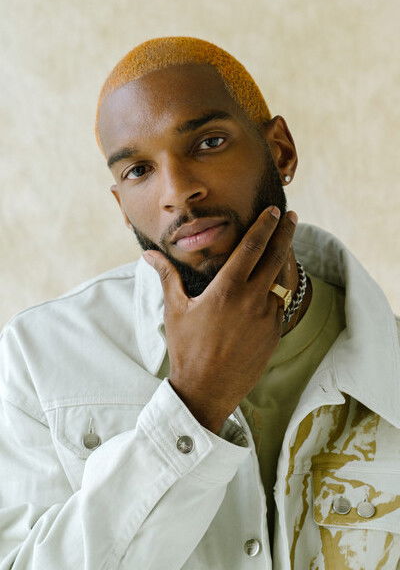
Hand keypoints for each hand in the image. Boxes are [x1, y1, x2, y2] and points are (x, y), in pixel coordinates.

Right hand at [143, 206, 297, 433]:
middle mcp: (253, 299)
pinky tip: (271, 288)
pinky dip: (277, 292)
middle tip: (292, 218)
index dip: (265, 225)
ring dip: (284, 262)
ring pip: (281, 282)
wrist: (207, 390)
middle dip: (286, 234)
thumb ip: (167, 277)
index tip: (275, 211)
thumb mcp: (175, 310)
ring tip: (284, 247)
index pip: (252, 247)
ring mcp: (268, 317)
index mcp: (228, 289)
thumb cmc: (187, 349)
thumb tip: (148, 255)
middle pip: (277, 257)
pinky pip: (279, 305)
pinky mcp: (275, 334)